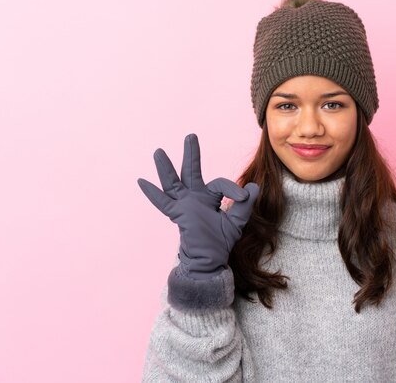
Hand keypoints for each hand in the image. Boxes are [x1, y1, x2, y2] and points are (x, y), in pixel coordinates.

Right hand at [137, 133, 258, 278]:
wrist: (210, 260)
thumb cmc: (220, 242)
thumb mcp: (236, 221)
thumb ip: (244, 205)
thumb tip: (254, 186)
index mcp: (209, 197)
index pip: (220, 184)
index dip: (232, 189)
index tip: (243, 197)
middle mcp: (195, 197)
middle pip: (191, 171)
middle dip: (191, 154)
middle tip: (191, 136)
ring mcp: (184, 205)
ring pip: (173, 182)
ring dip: (166, 167)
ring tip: (159, 152)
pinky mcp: (178, 215)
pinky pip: (163, 203)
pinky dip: (152, 193)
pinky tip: (141, 181)